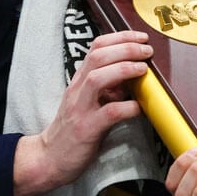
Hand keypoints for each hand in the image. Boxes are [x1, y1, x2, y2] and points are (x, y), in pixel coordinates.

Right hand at [13, 30, 151, 195]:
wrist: (49, 158)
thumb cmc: (73, 129)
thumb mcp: (89, 101)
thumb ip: (108, 86)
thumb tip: (133, 73)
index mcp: (79, 80)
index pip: (96, 47)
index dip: (120, 38)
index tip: (141, 37)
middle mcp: (77, 90)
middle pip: (98, 57)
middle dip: (126, 48)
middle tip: (147, 50)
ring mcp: (80, 108)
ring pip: (98, 78)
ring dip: (124, 69)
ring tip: (143, 69)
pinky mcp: (86, 129)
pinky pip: (109, 113)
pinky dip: (127, 107)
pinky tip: (139, 107)